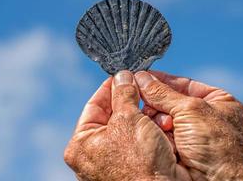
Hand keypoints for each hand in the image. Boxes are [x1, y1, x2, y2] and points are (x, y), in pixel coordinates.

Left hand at [64, 71, 190, 180]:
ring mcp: (111, 163)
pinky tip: (160, 124)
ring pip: (127, 127)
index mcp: (81, 145)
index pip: (93, 105)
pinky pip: (137, 140)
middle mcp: (92, 156)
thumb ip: (123, 93)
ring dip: (143, 115)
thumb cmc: (140, 162)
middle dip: (131, 102)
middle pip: (112, 117)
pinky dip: (148, 130)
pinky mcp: (129, 166)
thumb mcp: (128, 119)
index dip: (110, 87)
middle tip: (142, 88)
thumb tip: (122, 75)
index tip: (124, 76)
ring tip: (155, 107)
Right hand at [135, 71, 242, 180]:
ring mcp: (192, 132)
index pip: (183, 83)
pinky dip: (158, 132)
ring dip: (158, 119)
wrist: (216, 180)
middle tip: (146, 103)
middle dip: (159, 104)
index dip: (162, 80)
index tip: (142, 76)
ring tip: (162, 124)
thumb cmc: (216, 144)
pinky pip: (161, 132)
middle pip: (170, 101)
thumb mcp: (190, 110)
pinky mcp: (180, 147)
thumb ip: (164, 93)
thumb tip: (142, 78)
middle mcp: (205, 115)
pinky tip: (159, 133)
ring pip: (163, 117)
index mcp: (217, 100)